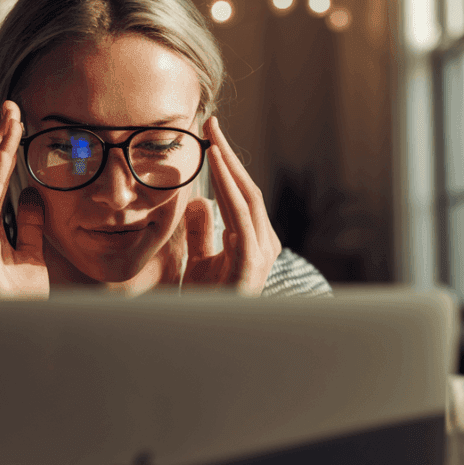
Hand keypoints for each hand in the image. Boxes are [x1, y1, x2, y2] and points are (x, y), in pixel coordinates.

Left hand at [181, 117, 280, 295]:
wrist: (205, 341)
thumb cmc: (205, 305)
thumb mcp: (200, 262)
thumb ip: (203, 232)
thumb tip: (199, 201)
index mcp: (254, 242)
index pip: (242, 194)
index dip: (227, 164)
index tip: (210, 137)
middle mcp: (263, 245)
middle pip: (247, 189)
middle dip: (229, 155)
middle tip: (210, 123)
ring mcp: (261, 255)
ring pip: (246, 197)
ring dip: (228, 165)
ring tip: (212, 138)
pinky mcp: (251, 264)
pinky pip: (241, 216)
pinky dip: (229, 189)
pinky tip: (216, 167)